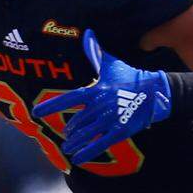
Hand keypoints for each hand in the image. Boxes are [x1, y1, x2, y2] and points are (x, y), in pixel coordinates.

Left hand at [32, 29, 170, 164]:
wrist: (155, 91)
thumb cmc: (130, 76)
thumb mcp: (111, 64)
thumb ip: (95, 52)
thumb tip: (87, 34)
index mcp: (94, 91)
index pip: (68, 99)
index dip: (51, 106)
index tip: (36, 111)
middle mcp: (99, 106)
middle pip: (77, 121)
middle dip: (70, 129)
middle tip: (65, 134)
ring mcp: (109, 119)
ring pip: (86, 134)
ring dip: (75, 142)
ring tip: (67, 148)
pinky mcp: (120, 130)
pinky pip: (101, 143)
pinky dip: (88, 152)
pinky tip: (78, 159)